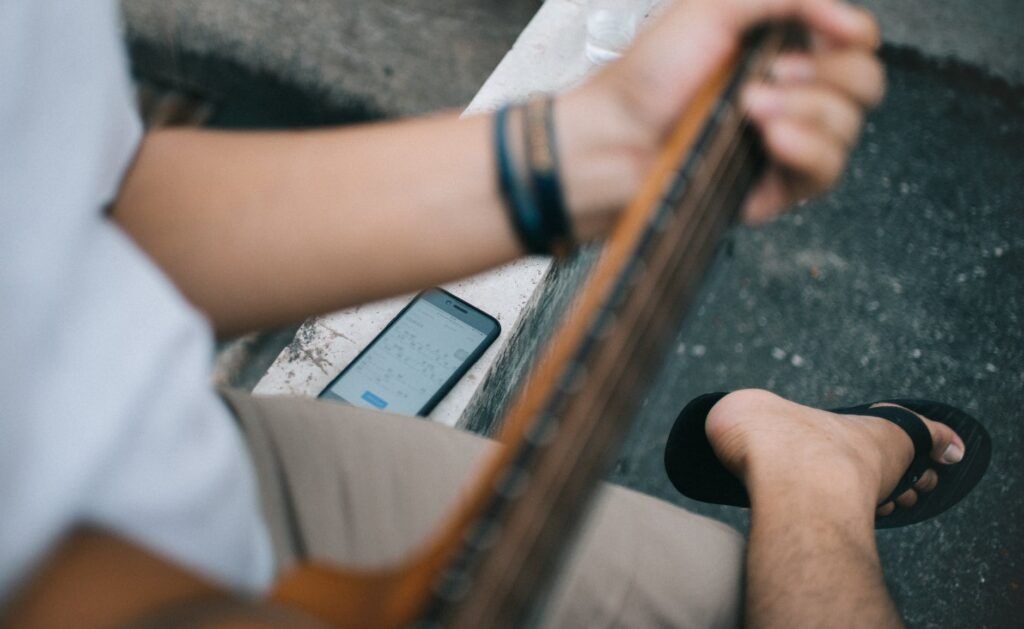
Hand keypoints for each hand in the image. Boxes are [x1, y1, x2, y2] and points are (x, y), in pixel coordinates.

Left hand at [587, 0, 884, 223]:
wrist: (612, 140)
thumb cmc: (647, 77)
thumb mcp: (712, 9)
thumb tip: (847, 17)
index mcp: (778, 50)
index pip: (853, 43)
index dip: (853, 35)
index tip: (830, 32)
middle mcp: (789, 96)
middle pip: (864, 84)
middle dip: (828, 74)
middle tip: (774, 73)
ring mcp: (784, 144)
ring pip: (848, 127)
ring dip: (807, 110)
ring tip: (753, 108)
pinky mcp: (775, 188)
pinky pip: (825, 172)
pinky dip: (806, 148)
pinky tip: (772, 137)